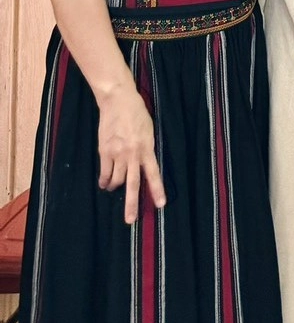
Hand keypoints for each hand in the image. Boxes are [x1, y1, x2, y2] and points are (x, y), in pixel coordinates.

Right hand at [97, 84, 165, 224]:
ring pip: (116, 181)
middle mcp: (133, 154)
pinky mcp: (104, 152)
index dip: (157, 189)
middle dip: (131, 204)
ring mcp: (117, 154)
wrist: (118, 101)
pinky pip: (104, 173)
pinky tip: (104, 184)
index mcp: (147, 148)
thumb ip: (146, 148)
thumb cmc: (137, 113)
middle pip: (132, 184)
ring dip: (115, 187)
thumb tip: (142, 163)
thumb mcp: (149, 130)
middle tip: (130, 220)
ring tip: (114, 189)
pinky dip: (104, 181)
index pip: (153, 173)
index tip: (161, 204)